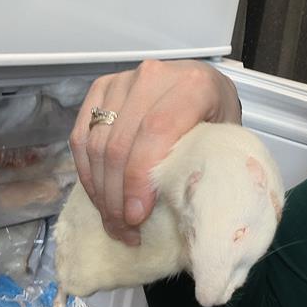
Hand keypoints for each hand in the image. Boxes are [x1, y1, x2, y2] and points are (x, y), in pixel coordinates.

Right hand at [69, 60, 240, 245]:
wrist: (202, 81)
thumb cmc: (217, 113)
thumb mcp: (225, 136)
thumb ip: (206, 163)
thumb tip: (183, 209)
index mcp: (192, 85)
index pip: (155, 131)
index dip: (139, 178)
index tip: (136, 216)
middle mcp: (153, 76)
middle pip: (120, 143)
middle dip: (117, 195)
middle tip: (125, 229)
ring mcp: (123, 80)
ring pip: (96, 143)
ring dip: (100, 190)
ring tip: (114, 221)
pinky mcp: (101, 89)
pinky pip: (81, 137)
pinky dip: (87, 173)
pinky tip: (100, 197)